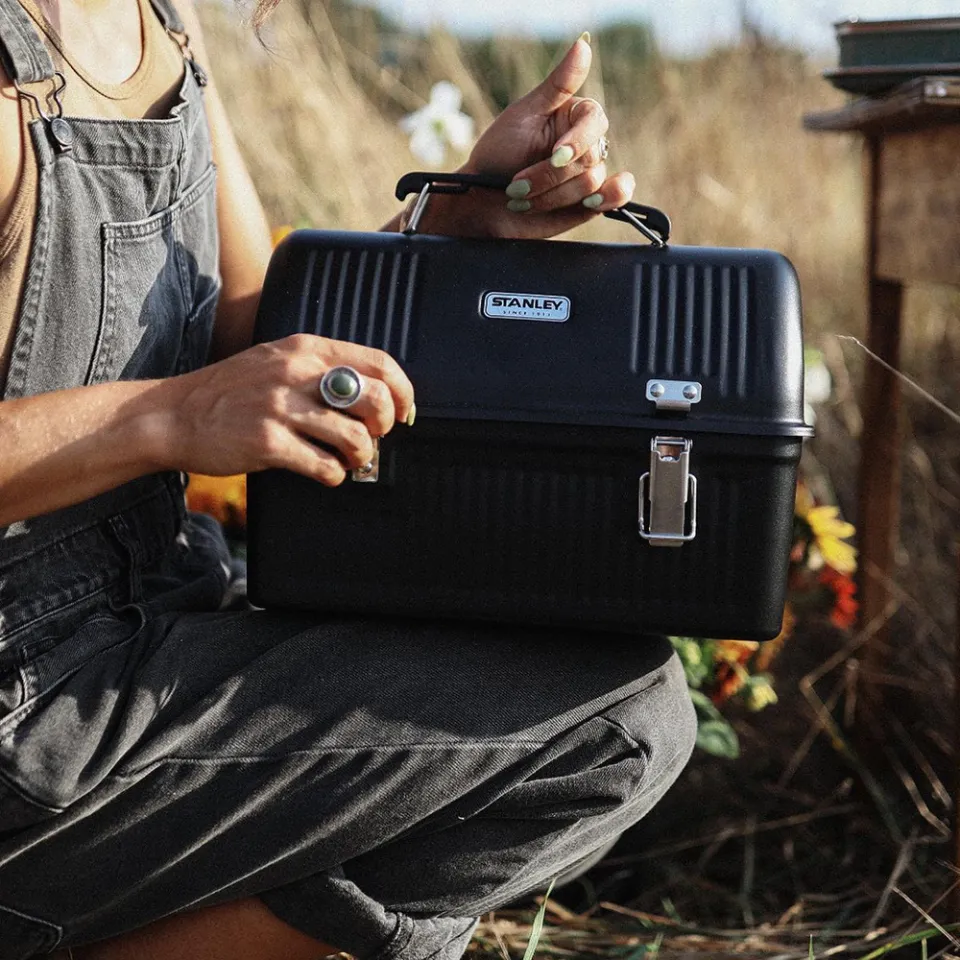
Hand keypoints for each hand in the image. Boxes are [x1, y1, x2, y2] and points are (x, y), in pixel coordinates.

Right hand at [159, 335, 414, 485]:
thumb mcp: (276, 359)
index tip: (403, 413)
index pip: (379, 363)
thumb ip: (320, 369)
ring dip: (360, 456)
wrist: (173, 414)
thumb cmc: (231, 391)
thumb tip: (372, 392)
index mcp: (305, 349)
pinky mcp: (268, 443)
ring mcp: (281, 408)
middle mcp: (296, 373)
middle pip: (374, 399)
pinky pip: (324, 466)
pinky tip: (325, 472)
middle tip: (371, 437)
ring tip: (347, 459)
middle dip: (384, 426)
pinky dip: (334, 476)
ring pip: (354, 437)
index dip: (402, 392)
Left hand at [423, 34, 634, 238]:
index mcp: (573, 118)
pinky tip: (593, 202)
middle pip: (589, 158)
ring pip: (590, 185)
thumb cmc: (498, 155)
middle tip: (515, 186)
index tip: (554, 156)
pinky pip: (616, 197)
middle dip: (548, 177)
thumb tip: (583, 44)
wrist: (482, 202)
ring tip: (522, 200)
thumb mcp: (523, 115)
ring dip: (550, 197)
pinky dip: (612, 197)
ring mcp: (587, 175)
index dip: (577, 141)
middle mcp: (585, 145)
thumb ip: (557, 85)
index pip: (594, 121)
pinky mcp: (588, 205)